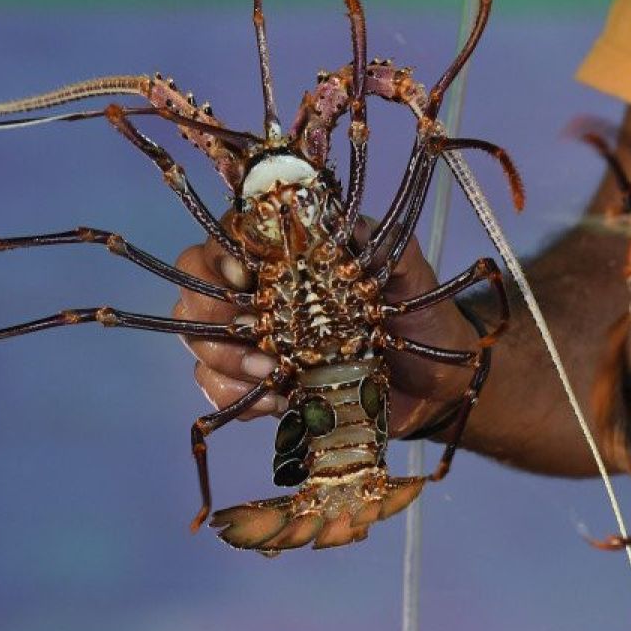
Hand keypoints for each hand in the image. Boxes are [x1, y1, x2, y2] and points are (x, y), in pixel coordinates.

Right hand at [173, 226, 481, 435]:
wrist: (435, 383)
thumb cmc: (419, 317)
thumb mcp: (409, 273)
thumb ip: (382, 245)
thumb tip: (347, 227)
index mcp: (289, 257)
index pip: (228, 240)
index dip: (218, 256)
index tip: (242, 277)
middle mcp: (261, 294)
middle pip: (195, 292)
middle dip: (209, 317)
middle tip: (252, 339)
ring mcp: (255, 341)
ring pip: (198, 343)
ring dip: (224, 363)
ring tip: (273, 377)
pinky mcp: (260, 386)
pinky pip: (217, 390)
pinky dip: (237, 399)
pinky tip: (276, 403)